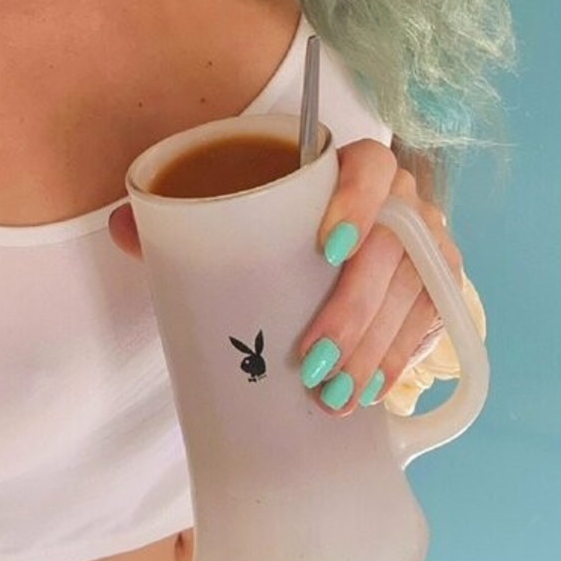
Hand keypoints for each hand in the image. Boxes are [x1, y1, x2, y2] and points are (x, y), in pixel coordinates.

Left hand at [107, 138, 464, 418]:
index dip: (359, 200)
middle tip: (313, 362)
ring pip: (414, 291)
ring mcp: (425, 245)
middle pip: (392, 246)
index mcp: (352, 167)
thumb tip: (122, 225)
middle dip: (356, 309)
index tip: (328, 244)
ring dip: (377, 348)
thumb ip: (176, 216)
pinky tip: (370, 391)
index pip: (371, 166)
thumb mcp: (232, 216)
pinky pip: (431, 322)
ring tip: (334, 395)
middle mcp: (401, 199)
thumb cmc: (276, 228)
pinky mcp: (437, 289)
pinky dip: (400, 359)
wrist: (329, 244)